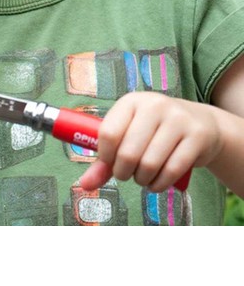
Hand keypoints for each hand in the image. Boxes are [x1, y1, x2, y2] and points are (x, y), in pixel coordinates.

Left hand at [80, 92, 222, 191]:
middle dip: (123, 173)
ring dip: (142, 180)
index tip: (111, 163)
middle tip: (128, 174)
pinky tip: (158, 182)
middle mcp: (155, 105)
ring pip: (150, 164)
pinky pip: (172, 170)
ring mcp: (178, 119)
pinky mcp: (197, 135)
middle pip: (128, 152)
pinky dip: (160, 184)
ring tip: (144, 177)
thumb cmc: (155, 132)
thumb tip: (84, 184)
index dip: (105, 157)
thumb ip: (106, 160)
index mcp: (132, 101)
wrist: (202, 124)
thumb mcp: (129, 136)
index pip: (108, 133)